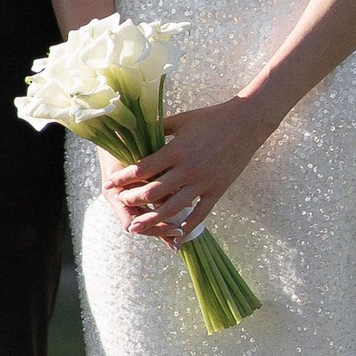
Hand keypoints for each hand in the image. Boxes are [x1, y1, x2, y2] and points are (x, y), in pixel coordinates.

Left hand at [105, 96, 266, 247]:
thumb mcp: (182, 120)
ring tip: (136, 227)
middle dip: (133, 200)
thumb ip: (159, 129)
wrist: (245, 124)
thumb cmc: (211, 118)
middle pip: (153, 192)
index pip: (142, 169)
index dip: (123, 178)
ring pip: (172, 208)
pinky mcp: (217, 190)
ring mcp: (203, 182)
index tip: (110, 184)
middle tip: (121, 203)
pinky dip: (186, 227)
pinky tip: (175, 237)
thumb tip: (136, 131)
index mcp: (176, 150)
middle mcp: (187, 169)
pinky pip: (200, 214)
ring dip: (152, 219)